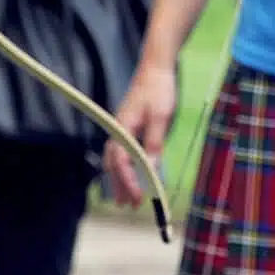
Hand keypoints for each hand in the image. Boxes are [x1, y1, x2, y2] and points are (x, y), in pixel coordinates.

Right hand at [103, 61, 178, 205]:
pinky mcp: (129, 128)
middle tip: (128, 206)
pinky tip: (134, 177)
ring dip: (121, 179)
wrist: (156, 68)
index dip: (128, 181)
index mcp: (123, 128)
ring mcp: (123, 129)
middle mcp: (118, 130)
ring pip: (116, 160)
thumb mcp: (161, 117)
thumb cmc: (158, 90)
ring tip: (127, 199)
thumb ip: (154, 143)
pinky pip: (124, 153)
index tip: (139, 196)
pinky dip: (127, 168)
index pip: (121, 162)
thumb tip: (151, 169)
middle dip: (120, 186)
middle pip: (114, 164)